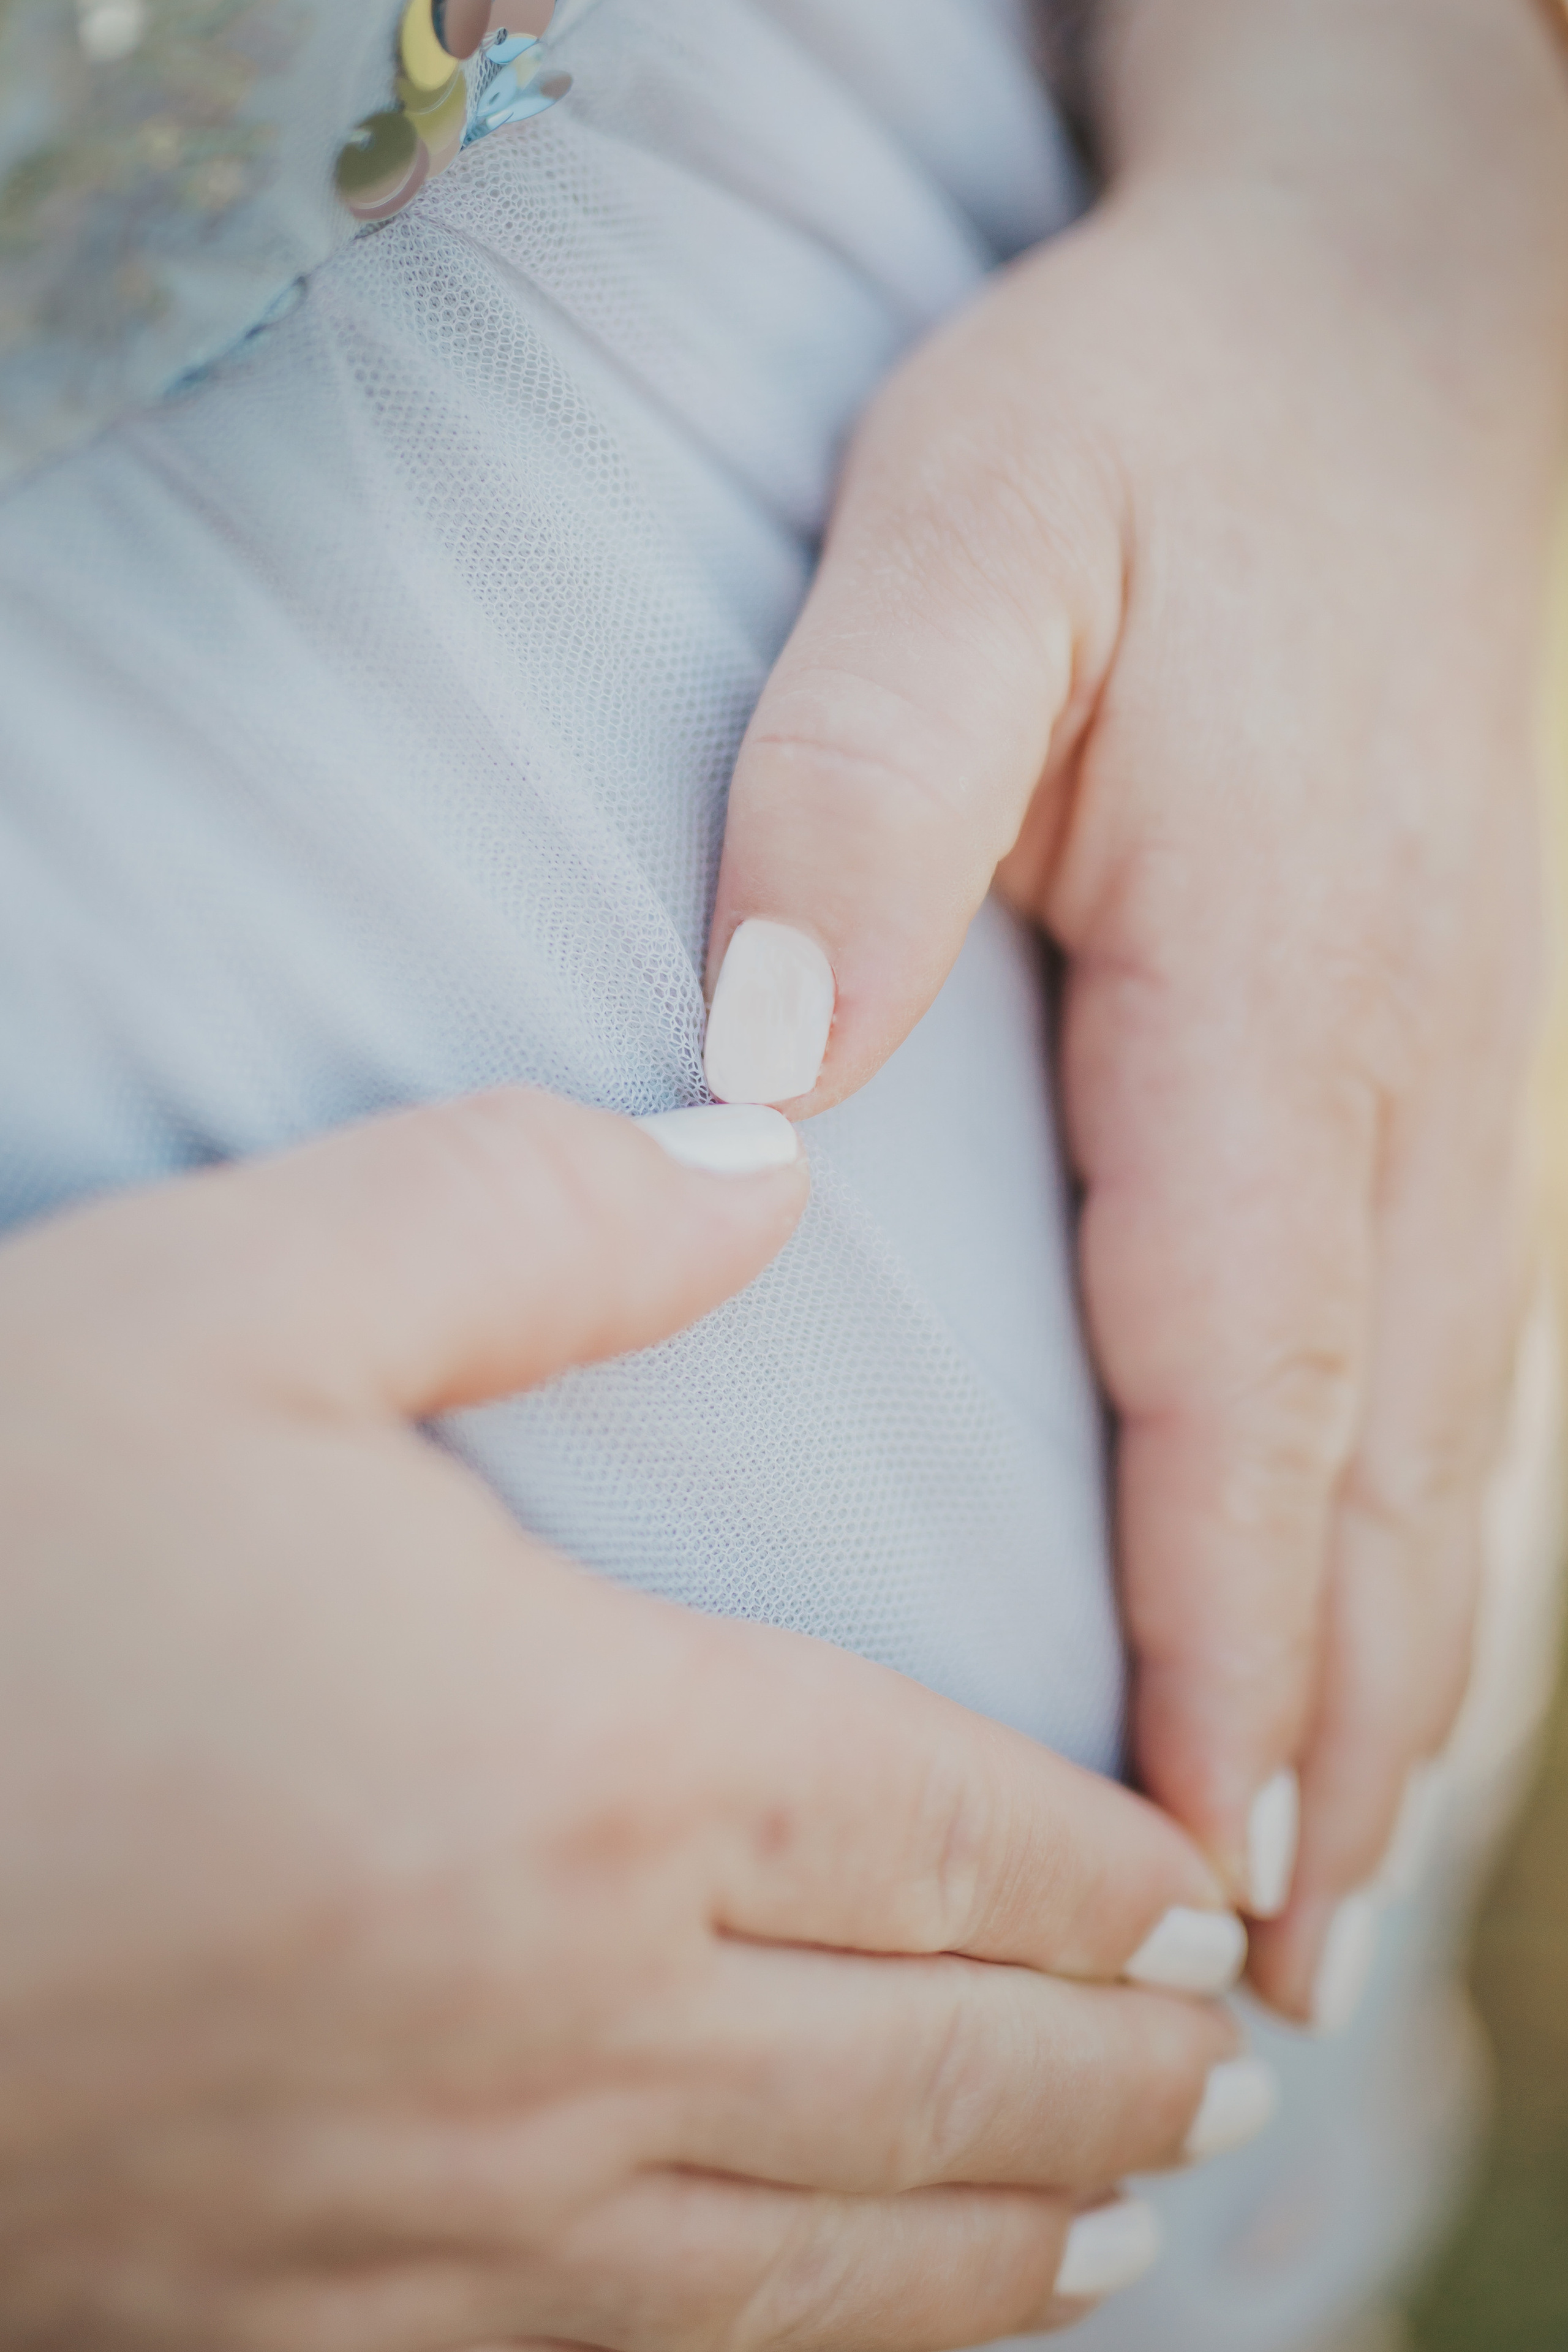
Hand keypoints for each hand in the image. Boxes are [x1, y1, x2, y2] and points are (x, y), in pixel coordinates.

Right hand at [0, 1088, 1257, 2351]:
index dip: (1103, 1864)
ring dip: (1007, 2242)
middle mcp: (557, 2028)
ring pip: (820, 2266)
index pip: (948, 1829)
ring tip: (1125, 2224)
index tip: (1200, 1886)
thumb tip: (758, 1168)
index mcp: (588, 1767)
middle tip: (1227, 2064)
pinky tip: (839, 2339)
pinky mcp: (292, 2332)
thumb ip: (521, 1214)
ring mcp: (431, 2225)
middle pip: (934, 2074)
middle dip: (1111, 2070)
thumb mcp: (217, 1304)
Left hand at [702, 0, 1567, 2016]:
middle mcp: (1397, 1076)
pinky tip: (1384, 1648)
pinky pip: (1460, 1362)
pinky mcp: (1458, 1061)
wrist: (1381, 324)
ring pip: (1439, 1456)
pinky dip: (1420, 1546)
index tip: (1183, 1871)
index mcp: (1261, 989)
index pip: (1236, 1390)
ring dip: (1385, 1690)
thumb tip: (762, 1056)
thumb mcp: (958, 537)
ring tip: (1320, 1902)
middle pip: (1364, 1485)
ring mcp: (1457, 1079)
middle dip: (1317, 1756)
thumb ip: (854, 782)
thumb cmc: (1148, 433)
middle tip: (1249, 2004)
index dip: (1215, 1656)